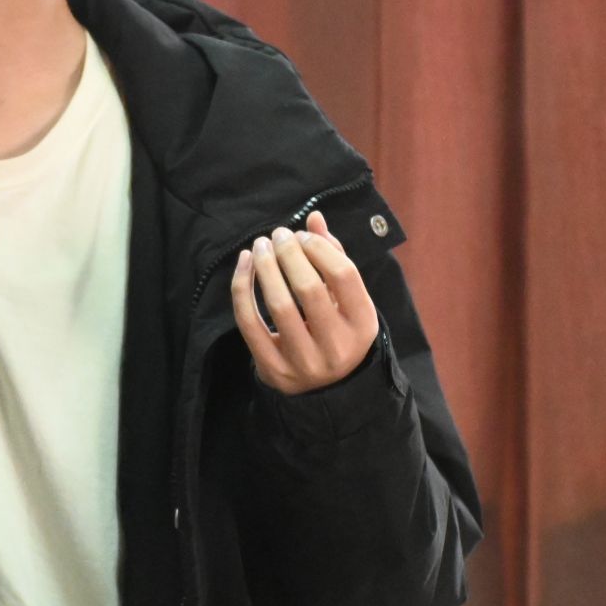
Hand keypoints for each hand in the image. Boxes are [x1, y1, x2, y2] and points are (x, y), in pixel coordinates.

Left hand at [231, 210, 379, 395]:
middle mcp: (337, 347)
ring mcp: (304, 361)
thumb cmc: (339, 330)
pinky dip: (242, 288)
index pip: (343, 275)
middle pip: (309, 288)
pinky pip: (250, 321)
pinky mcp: (273, 368)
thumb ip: (334, 257)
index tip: (303, 235)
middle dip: (289, 253)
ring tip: (260, 244)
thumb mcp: (347, 299)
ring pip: (279, 304)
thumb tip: (314, 217)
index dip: (319, 247)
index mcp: (363, 325)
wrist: (328, 388)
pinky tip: (245, 263)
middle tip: (278, 234)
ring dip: (265, 266)